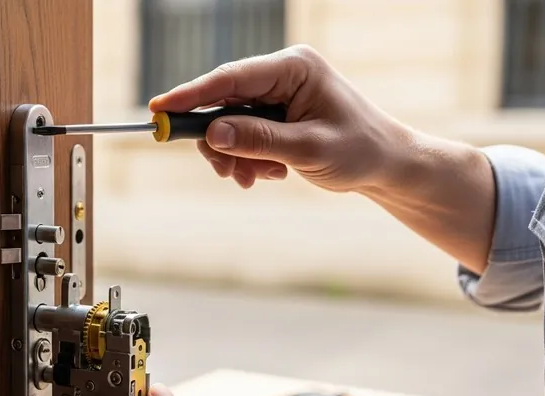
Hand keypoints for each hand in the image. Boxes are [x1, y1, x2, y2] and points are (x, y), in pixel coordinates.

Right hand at [149, 45, 411, 190]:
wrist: (386, 165)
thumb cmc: (359, 150)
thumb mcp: (307, 149)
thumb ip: (259, 140)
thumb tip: (212, 134)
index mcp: (294, 68)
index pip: (231, 78)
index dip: (191, 95)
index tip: (158, 109)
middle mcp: (282, 75)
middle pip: (224, 101)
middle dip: (219, 140)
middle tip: (224, 172)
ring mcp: (278, 94)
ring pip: (230, 122)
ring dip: (234, 155)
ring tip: (253, 179)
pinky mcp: (277, 114)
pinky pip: (243, 134)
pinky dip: (246, 158)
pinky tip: (266, 174)